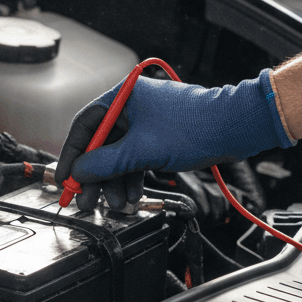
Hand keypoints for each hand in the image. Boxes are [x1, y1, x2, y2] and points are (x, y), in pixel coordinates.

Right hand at [55, 69, 293, 210]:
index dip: (72, 154)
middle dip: (94, 175)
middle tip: (86, 199)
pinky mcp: (160, 138)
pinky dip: (131, 177)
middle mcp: (131, 107)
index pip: (85, 125)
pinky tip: (130, 196)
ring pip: (119, 155)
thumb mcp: (141, 150)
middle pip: (101, 144)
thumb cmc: (194, 127)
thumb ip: (106, 163)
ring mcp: (146, 123)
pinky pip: (136, 159)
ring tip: (114, 204)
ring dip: (114, 181)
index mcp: (122, 97)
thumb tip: (79, 173)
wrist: (235, 128)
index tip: (65, 178)